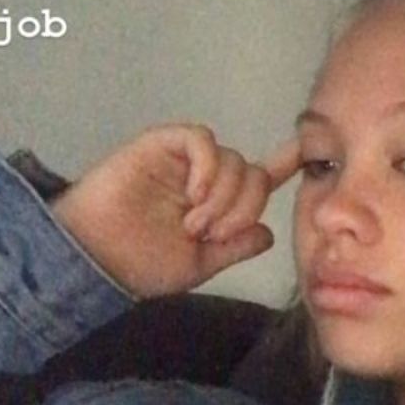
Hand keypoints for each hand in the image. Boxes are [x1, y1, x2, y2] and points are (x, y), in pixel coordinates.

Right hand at [49, 123, 301, 296]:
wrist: (95, 259)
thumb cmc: (139, 264)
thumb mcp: (199, 264)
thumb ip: (235, 247)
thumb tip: (268, 232)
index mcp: (217, 204)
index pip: (258, 178)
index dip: (285, 164)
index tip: (309, 155)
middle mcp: (204, 178)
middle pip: (251, 172)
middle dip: (244, 207)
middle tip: (214, 235)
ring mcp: (184, 161)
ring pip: (232, 159)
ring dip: (223, 197)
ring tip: (195, 225)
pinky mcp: (161, 144)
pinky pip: (201, 140)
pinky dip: (208, 167)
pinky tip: (195, 196)